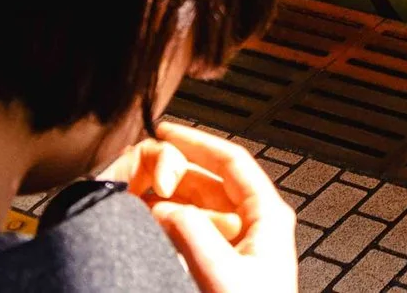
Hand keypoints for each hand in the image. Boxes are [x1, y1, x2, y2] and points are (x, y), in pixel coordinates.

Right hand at [113, 122, 295, 292]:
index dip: (198, 142)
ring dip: (170, 202)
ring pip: (200, 210)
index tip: (166, 132)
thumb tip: (161, 208)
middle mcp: (256, 227)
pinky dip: (171, 228)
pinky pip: (194, 236)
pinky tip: (149, 230)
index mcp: (267, 216)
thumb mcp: (219, 273)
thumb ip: (189, 233)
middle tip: (141, 170)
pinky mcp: (225, 269)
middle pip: (212, 183)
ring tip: (138, 198)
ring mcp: (241, 248)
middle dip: (175, 174)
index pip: (232, 161)